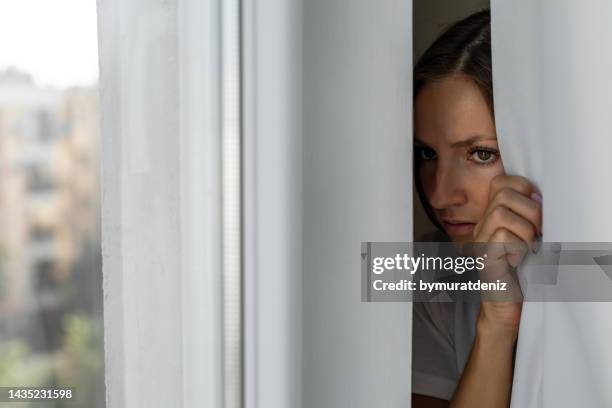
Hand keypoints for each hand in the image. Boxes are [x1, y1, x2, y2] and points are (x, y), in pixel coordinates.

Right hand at [472, 175, 541, 337]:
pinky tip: (517, 260)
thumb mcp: (527, 239)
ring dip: (524, 230)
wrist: (505, 308)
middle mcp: (482, 226)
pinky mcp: (484, 258)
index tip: (537, 208)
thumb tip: (538, 197)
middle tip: (537, 232)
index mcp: (492, 218)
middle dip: (531, 210)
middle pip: (503, 194)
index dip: (522, 187)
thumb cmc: (519, 275)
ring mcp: (480, 241)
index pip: (501, 183)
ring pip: (500, 214)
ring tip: (527, 247)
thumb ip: (529, 216)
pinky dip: (517, 247)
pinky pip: (501, 237)